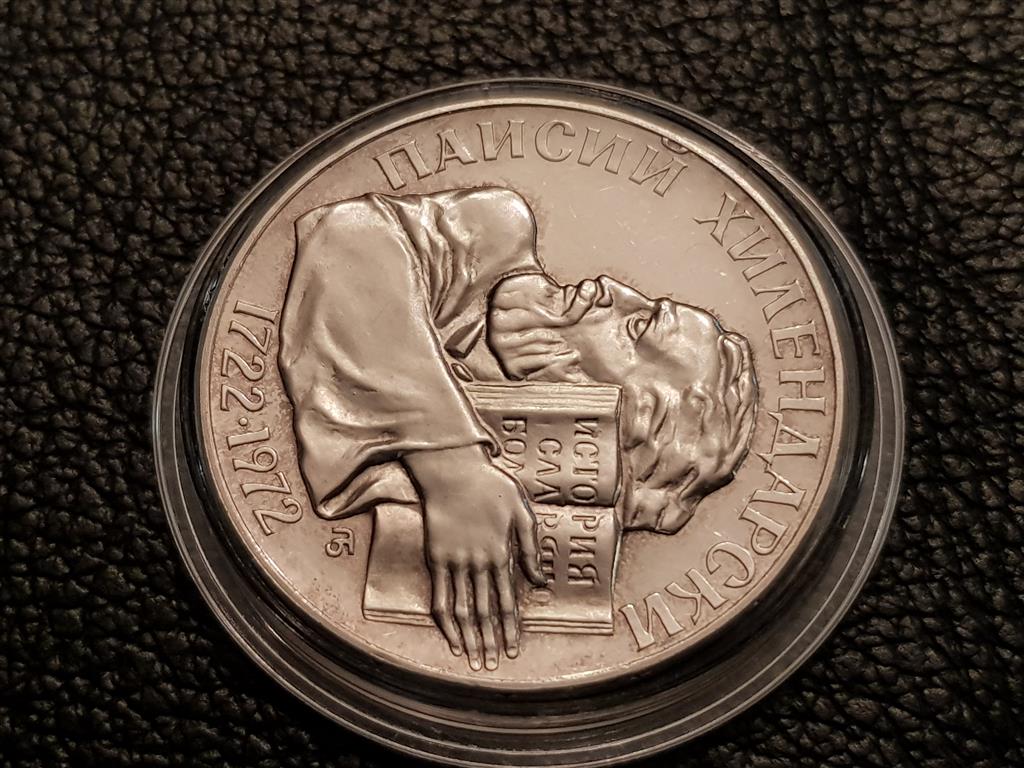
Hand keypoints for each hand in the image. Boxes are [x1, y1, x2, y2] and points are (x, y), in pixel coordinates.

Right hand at [404, 445, 545, 670]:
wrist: (452, 469)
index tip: (513, 650)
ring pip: (464, 610)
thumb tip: (540, 580)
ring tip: (473, 661)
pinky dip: (446, 620)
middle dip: (490, 642)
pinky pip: (440, 595)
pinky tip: (451, 636)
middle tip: (493, 666)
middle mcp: (479, 563)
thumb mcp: (522, 511)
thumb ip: (532, 547)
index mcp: (502, 553)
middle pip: (486, 612)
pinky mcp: (436, 557)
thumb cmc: (491, 485)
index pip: (508, 601)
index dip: (511, 629)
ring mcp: (456, 562)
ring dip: (470, 638)